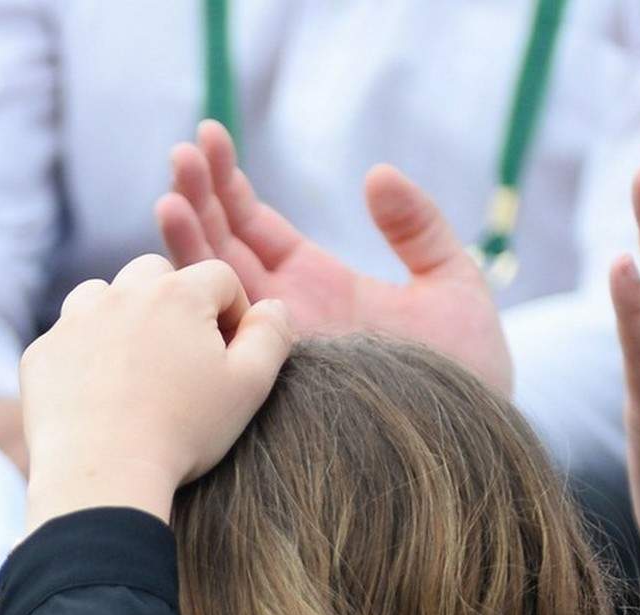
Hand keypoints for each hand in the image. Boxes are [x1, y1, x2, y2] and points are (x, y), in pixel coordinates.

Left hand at [19, 255, 292, 532]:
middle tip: (181, 352)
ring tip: (136, 362)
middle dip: (173, 302)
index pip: (218, 278)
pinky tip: (96, 390)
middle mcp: (120, 294)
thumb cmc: (182, 433)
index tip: (228, 352)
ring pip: (102, 295)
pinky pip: (65, 338)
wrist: (101, 476)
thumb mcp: (249, 387)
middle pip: (154, 274)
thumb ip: (272, 335)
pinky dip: (82, 353)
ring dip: (121, 315)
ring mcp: (73, 322)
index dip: (231, 310)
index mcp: (177, 294)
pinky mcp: (40, 354)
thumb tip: (273, 306)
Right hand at [156, 120, 512, 396]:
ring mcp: (265, 349)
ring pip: (208, 287)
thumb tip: (376, 173)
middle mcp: (278, 315)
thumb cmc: (466, 378)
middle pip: (220, 247)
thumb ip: (418, 228)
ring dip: (186, 239)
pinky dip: (194, 298)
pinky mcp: (264, 382)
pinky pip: (218, 340)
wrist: (469, 452)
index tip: (209, 137)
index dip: (229, 183)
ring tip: (170, 193)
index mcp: (313, 285)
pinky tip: (177, 261)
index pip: (254, 226)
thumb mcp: (453, 286)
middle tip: (181, 150)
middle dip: (198, 196)